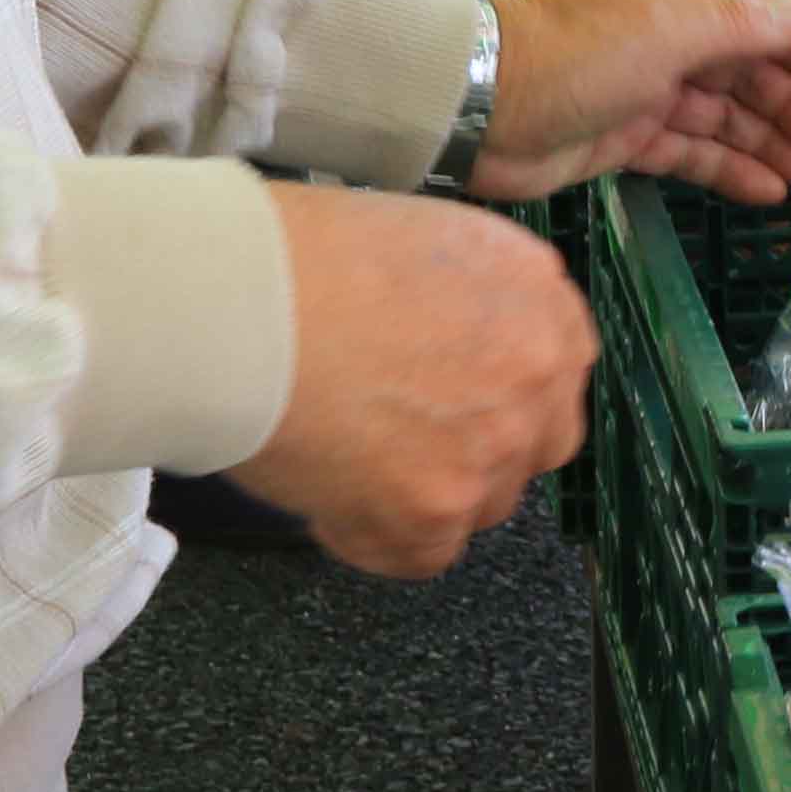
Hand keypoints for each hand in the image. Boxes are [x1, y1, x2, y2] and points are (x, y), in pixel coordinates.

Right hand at [243, 184, 596, 576]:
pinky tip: (327, 497)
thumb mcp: (421, 237)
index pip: (554, 366)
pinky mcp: (433, 510)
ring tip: (347, 458)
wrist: (236, 302)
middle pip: (533, 441)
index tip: (460, 400)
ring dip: (425, 493)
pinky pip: (422, 554)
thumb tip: (458, 344)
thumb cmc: (297, 259)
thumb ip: (469, 298)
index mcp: (535, 293)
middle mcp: (534, 371)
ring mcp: (491, 447)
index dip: (500, 389)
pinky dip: (372, 536)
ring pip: (481, 503)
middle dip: (479, 449)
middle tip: (406, 439)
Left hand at [474, 0, 790, 205]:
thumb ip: (741, 24)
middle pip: (752, 71)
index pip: (767, 18)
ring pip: (727, 116)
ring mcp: (646, 89)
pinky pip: (693, 152)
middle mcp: (668, 35)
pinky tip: (767, 193)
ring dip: (773, 144)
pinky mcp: (624, 138)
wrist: (475, 106)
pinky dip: (731, 170)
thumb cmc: (575, 54)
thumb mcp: (666, 25)